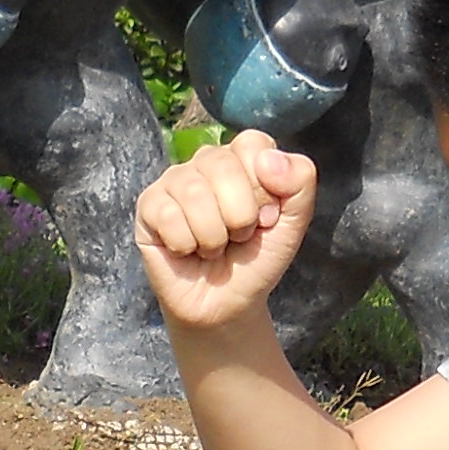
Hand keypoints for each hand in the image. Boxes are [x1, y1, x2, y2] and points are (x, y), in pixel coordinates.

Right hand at [135, 128, 314, 330]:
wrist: (227, 305)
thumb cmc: (256, 260)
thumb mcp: (293, 224)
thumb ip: (300, 183)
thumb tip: (270, 159)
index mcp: (242, 158)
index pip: (252, 144)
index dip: (264, 188)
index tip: (265, 218)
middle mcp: (206, 162)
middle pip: (223, 165)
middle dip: (239, 216)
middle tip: (238, 237)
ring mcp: (174, 181)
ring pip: (194, 192)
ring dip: (213, 236)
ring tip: (213, 247)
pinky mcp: (148, 205)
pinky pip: (167, 215)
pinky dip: (185, 244)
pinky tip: (187, 250)